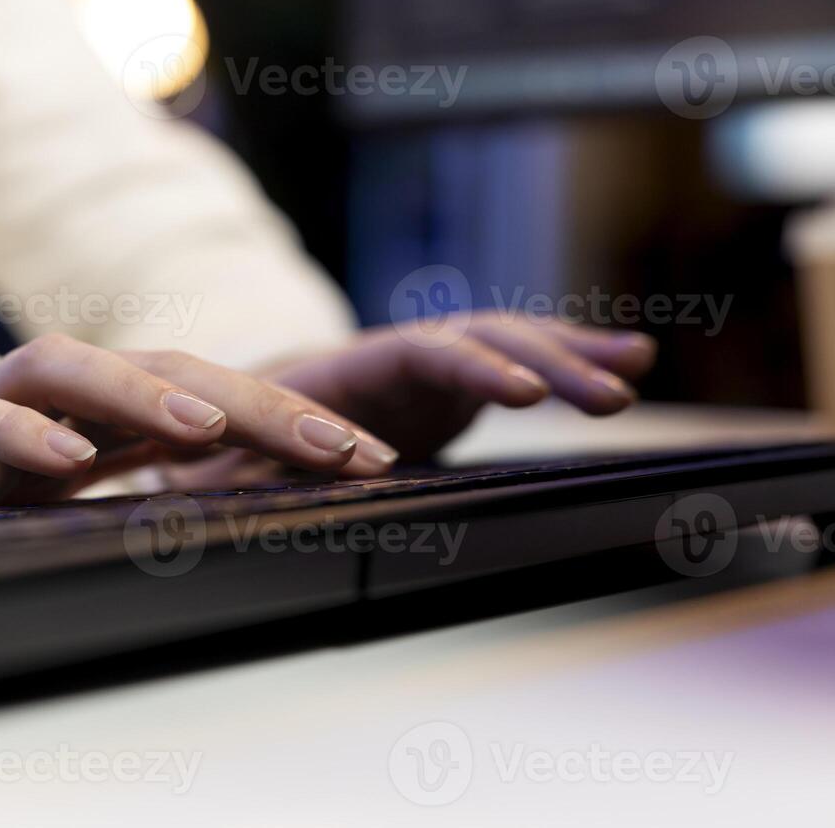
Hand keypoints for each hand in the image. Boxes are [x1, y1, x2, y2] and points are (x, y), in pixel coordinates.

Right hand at [0, 334, 397, 520]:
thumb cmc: (14, 503)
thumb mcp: (109, 510)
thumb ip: (177, 504)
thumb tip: (285, 522)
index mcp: (123, 412)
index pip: (219, 400)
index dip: (295, 424)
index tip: (372, 460)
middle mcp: (73, 395)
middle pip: (167, 372)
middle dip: (253, 404)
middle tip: (330, 442)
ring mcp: (4, 404)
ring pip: (71, 369)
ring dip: (142, 392)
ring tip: (208, 426)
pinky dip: (22, 431)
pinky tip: (69, 460)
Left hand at [263, 315, 655, 463]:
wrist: (244, 427)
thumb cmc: (230, 448)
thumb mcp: (225, 463)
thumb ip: (226, 475)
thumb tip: (201, 492)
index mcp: (335, 373)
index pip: (408, 356)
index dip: (466, 371)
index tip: (519, 394)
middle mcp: (388, 358)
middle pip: (471, 341)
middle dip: (540, 362)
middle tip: (601, 394)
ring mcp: (422, 369)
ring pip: (503, 342)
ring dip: (569, 353)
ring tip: (633, 366)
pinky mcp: (450, 389)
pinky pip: (517, 362)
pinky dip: (569, 359)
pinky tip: (630, 361)